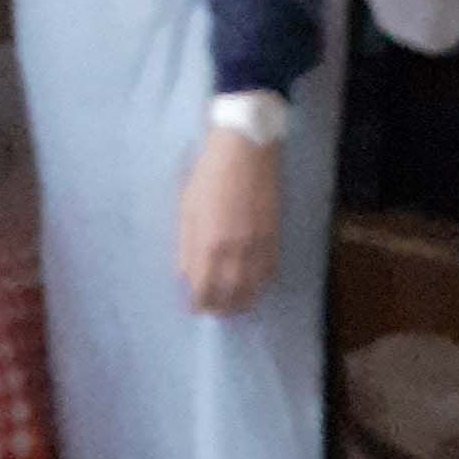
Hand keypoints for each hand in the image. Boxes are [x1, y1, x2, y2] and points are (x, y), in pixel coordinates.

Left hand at [178, 130, 280, 315]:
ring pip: (252, 290)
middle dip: (219, 308)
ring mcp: (258, 247)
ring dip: (241, 303)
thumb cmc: (209, 174)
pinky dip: (260, 286)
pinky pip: (269, 274)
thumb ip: (186, 246)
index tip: (193, 306)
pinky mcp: (274, 237)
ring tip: (232, 305)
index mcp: (208, 244)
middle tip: (212, 308)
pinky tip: (253, 286)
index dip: (198, 303)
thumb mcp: (187, 208)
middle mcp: (235, 252)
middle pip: (229, 297)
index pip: (203, 291)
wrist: (245, 150)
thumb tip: (185, 277)